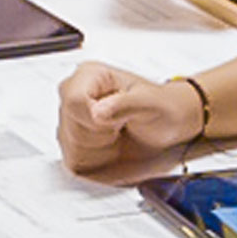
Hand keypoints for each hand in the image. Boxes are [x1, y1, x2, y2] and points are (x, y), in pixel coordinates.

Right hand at [55, 60, 207, 180]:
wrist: (167, 125)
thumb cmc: (161, 108)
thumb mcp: (151, 102)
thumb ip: (125, 104)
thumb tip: (96, 113)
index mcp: (89, 75)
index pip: (73, 101)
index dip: (94, 119)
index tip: (117, 121)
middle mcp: (73, 95)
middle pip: (72, 128)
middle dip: (102, 135)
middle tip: (121, 125)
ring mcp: (69, 120)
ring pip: (73, 147)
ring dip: (102, 149)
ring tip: (118, 133)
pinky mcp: (71, 143)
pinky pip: (76, 162)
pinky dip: (98, 161)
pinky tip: (111, 145)